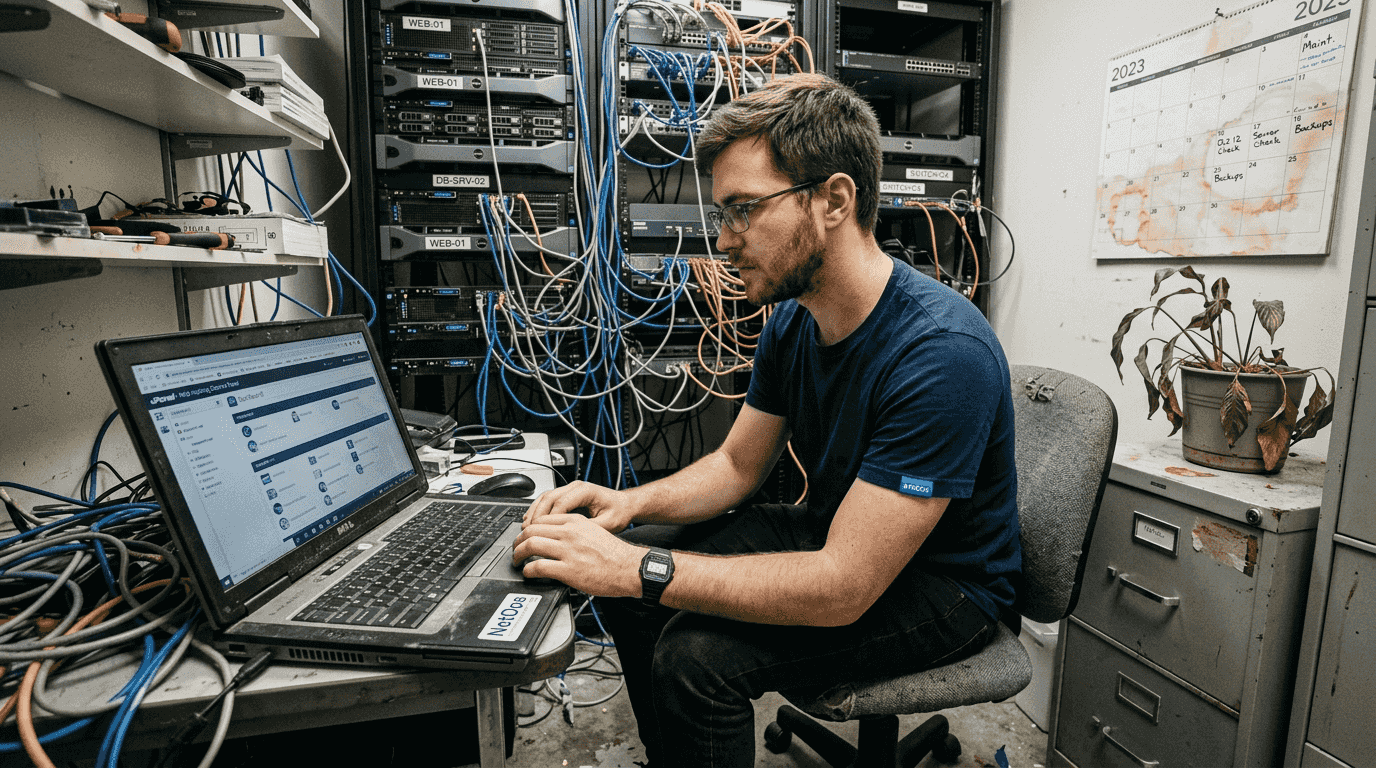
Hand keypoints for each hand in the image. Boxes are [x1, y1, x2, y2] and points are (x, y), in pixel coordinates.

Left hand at [512, 514, 643, 596]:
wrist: (629, 568)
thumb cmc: (614, 554)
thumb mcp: (594, 532)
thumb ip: (574, 532)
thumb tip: (556, 538)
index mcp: (576, 522)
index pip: (542, 519)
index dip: (529, 528)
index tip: (526, 535)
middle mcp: (570, 533)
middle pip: (532, 529)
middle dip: (519, 540)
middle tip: (516, 548)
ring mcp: (568, 551)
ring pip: (531, 544)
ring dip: (518, 553)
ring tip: (517, 560)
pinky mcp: (567, 570)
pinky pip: (538, 566)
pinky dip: (528, 570)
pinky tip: (529, 573)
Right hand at [523, 480, 638, 533]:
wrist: (624, 506)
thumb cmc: (618, 513)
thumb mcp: (609, 524)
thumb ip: (590, 529)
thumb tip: (573, 539)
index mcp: (586, 491)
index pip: (561, 503)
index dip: (548, 519)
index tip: (540, 532)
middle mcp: (576, 487)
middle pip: (549, 498)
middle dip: (536, 515)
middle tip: (527, 531)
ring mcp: (570, 490)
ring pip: (545, 497)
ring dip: (534, 512)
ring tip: (526, 527)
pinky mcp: (567, 495)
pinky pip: (548, 500)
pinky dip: (537, 509)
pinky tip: (531, 520)